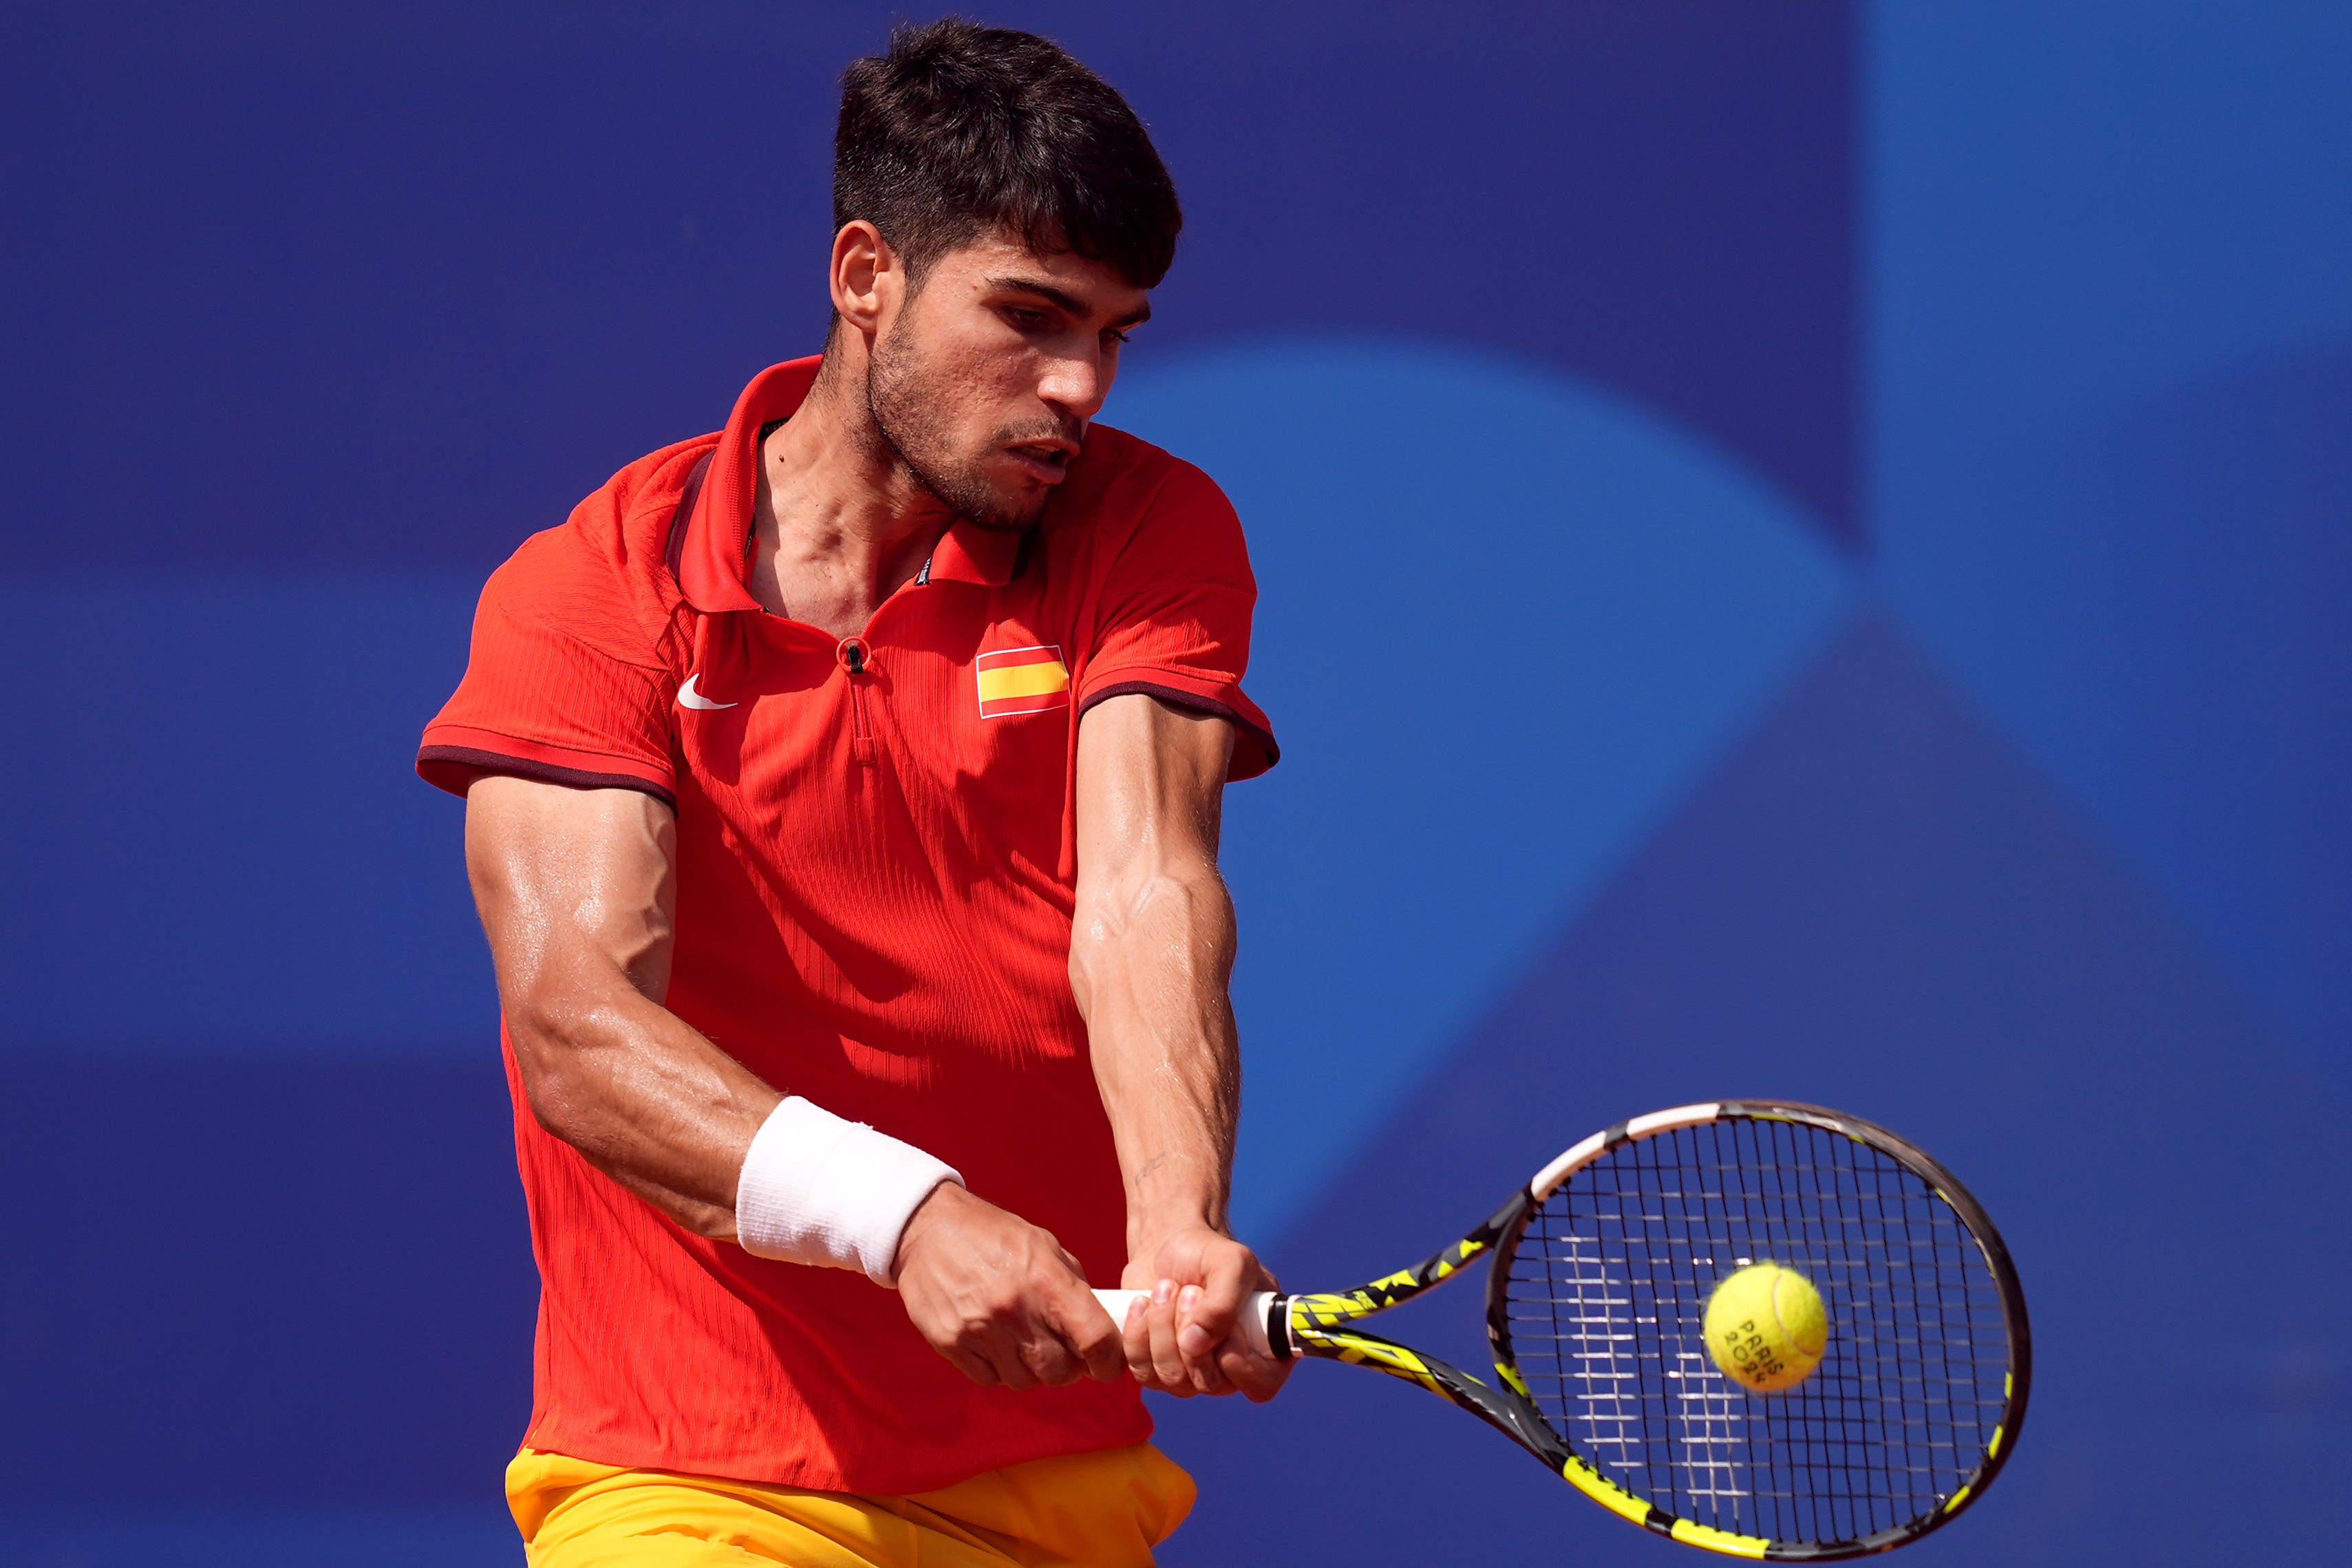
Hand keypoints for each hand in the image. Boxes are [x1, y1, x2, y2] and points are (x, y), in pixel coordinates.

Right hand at [892, 1183, 1125, 1389]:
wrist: (928, 1228)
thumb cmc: (994, 1235)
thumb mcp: (1044, 1246)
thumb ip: (1073, 1287)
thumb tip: (1101, 1328)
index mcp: (1047, 1281)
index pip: (1095, 1339)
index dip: (1110, 1360)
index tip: (1107, 1363)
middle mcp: (1015, 1310)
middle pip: (1061, 1372)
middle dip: (1068, 1366)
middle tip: (1060, 1349)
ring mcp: (980, 1330)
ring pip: (1025, 1381)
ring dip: (1031, 1368)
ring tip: (1022, 1340)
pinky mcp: (952, 1343)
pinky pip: (990, 1379)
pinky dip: (998, 1368)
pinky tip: (994, 1342)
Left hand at [1118, 1224, 1291, 1401]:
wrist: (1168, 1248)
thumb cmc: (1209, 1255)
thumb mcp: (1231, 1264)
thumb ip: (1224, 1304)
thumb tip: (1194, 1345)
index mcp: (1262, 1348)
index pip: (1261, 1384)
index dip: (1240, 1363)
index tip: (1227, 1327)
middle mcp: (1227, 1369)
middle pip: (1209, 1382)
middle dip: (1191, 1329)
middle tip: (1190, 1290)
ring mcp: (1190, 1375)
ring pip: (1172, 1376)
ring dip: (1163, 1325)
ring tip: (1166, 1287)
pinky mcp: (1155, 1370)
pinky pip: (1142, 1371)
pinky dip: (1137, 1332)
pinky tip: (1143, 1302)